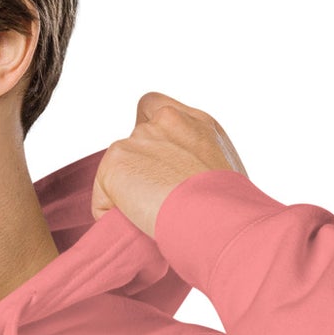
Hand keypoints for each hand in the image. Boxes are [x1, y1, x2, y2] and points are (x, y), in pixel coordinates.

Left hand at [90, 94, 247, 237]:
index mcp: (196, 121)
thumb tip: (191, 183)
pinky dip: (111, 215)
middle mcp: (166, 121)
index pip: (155, 109)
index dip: (149, 137)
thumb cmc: (231, 207)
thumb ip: (200, 161)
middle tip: (152, 201)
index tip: (156, 165)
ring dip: (125, 194)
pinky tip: (135, 225)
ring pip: (118, 171)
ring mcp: (140, 138)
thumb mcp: (227, 171)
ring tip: (148, 218)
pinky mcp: (116, 160)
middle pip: (134, 141)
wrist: (217, 215)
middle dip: (137, 169)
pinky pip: (103, 198)